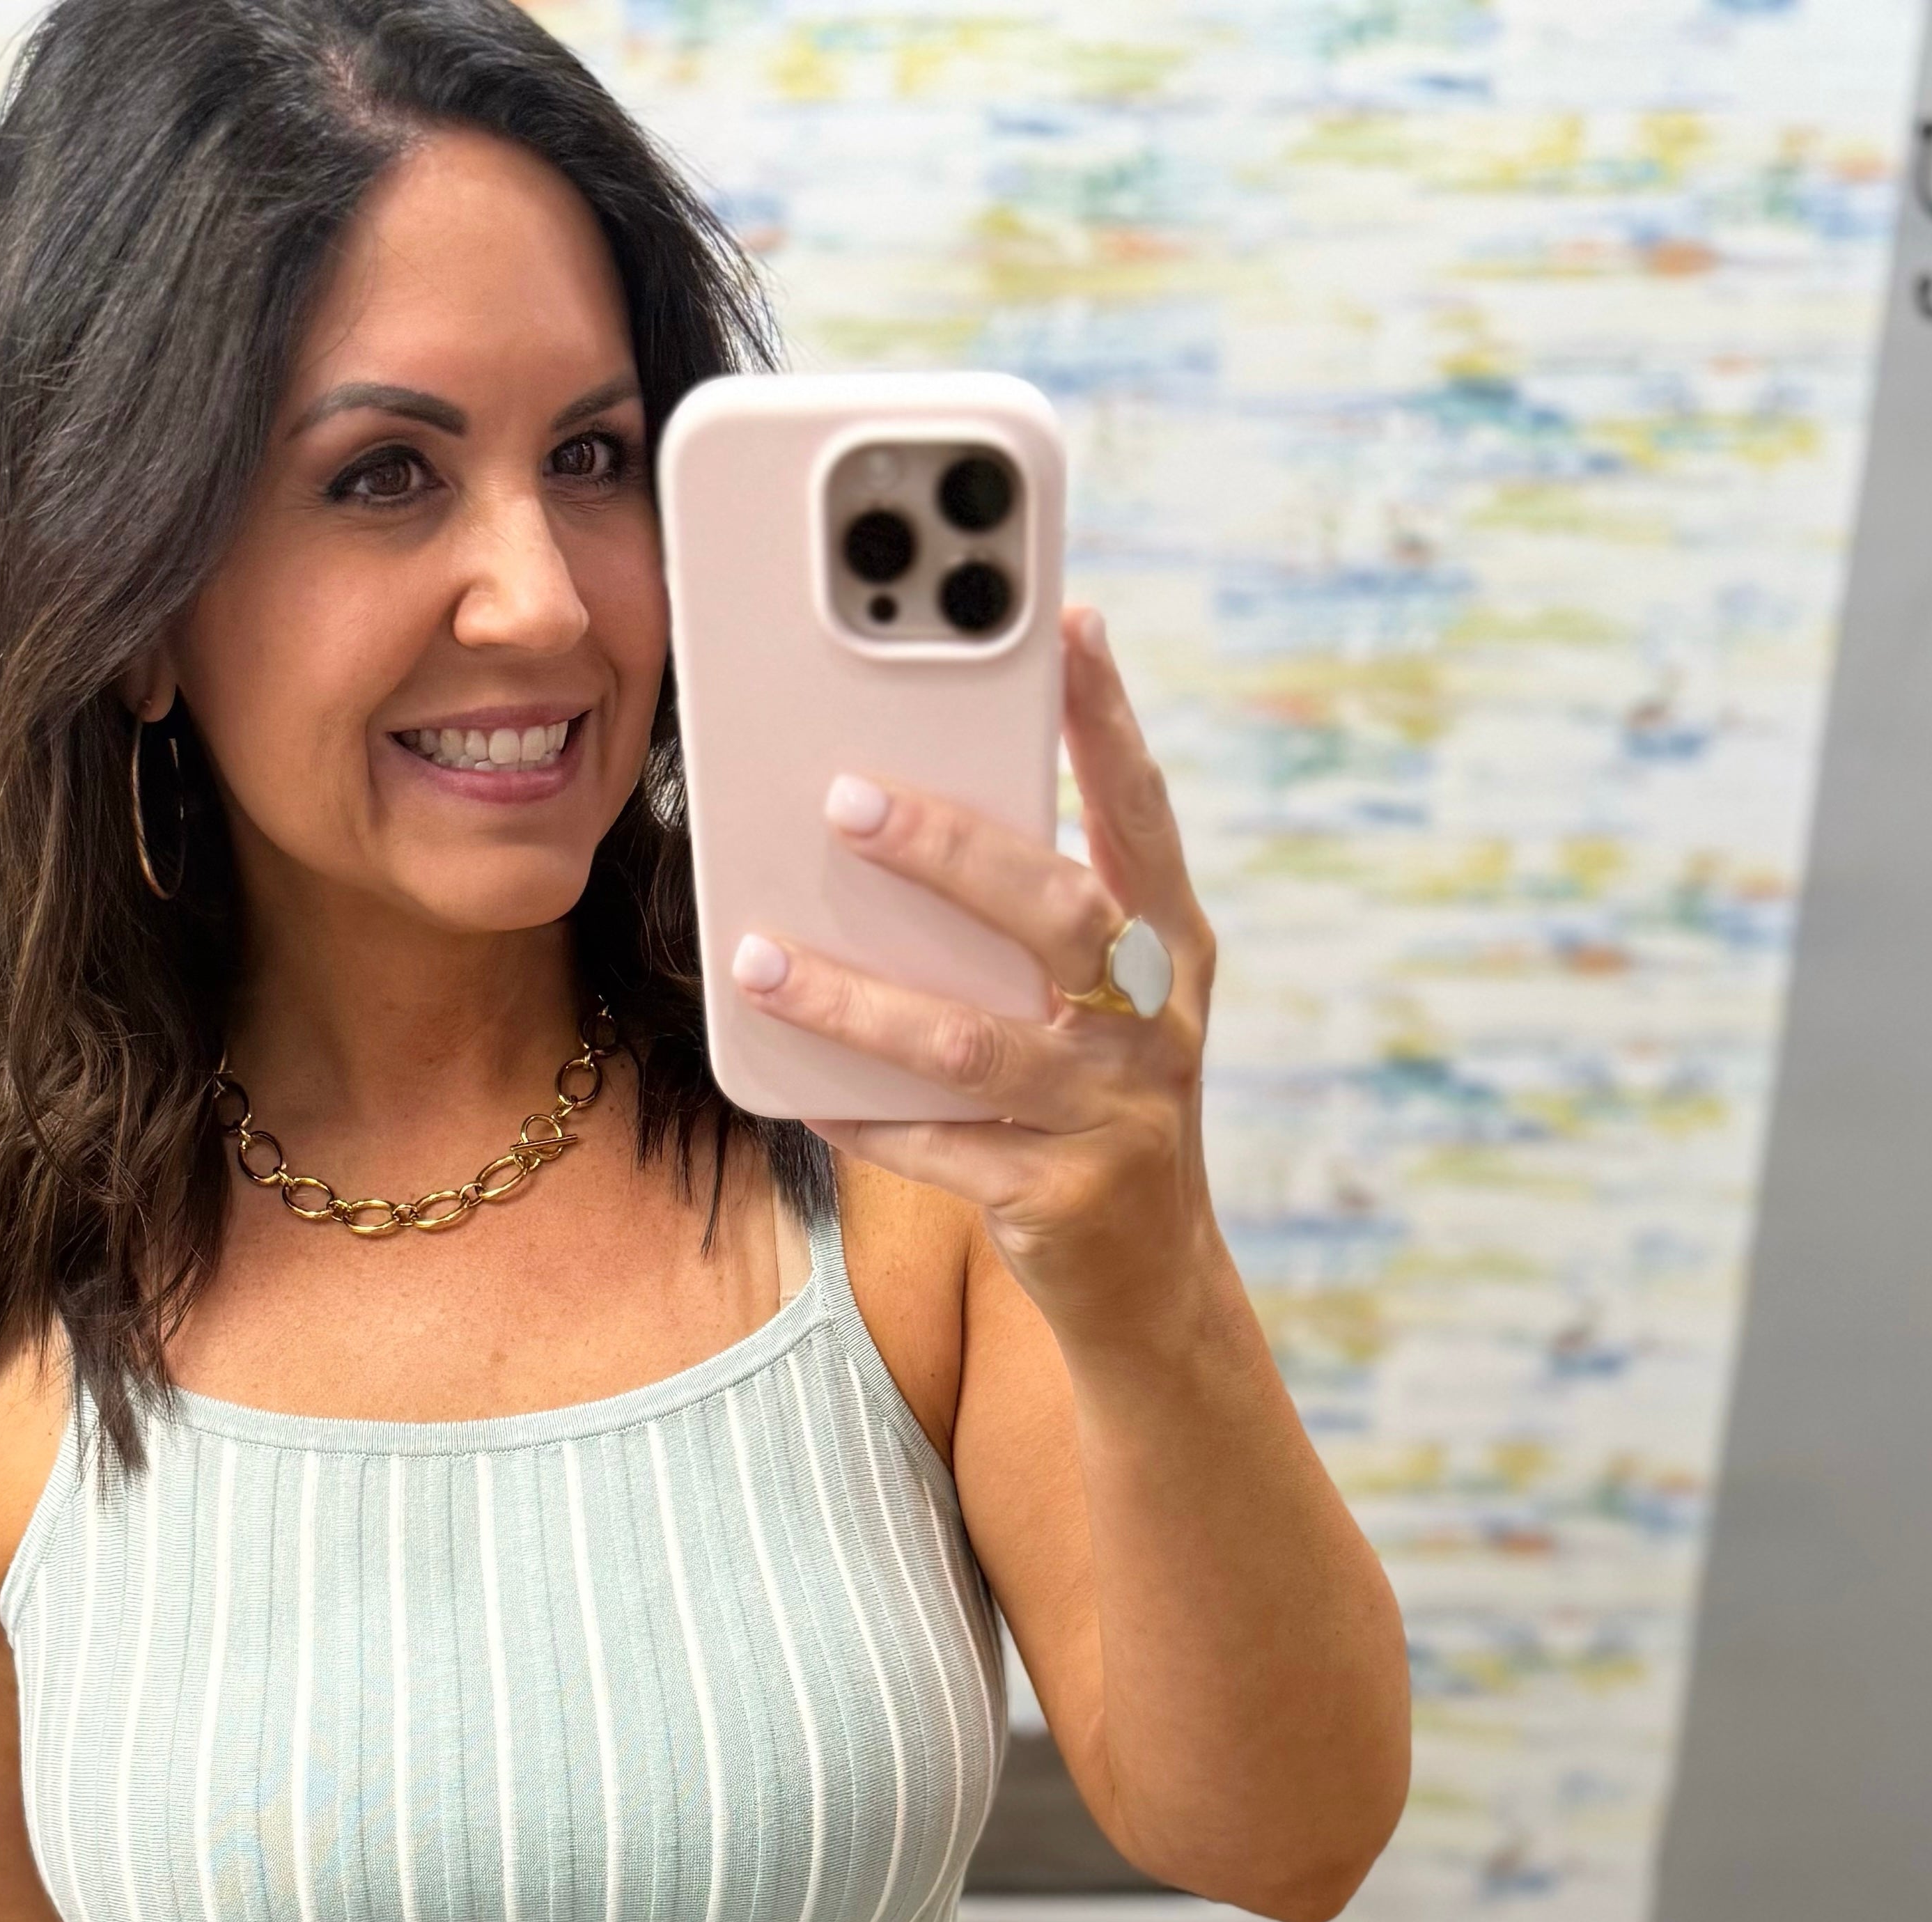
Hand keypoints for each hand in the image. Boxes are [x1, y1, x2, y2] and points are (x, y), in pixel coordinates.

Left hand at [728, 603, 1222, 1358]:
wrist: (1152, 1286)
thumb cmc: (1096, 1112)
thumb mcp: (1098, 1010)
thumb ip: (1034, 927)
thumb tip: (899, 818)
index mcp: (1173, 952)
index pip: (1141, 817)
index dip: (1110, 723)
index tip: (1069, 625)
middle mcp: (1156, 1024)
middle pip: (1055, 913)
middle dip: (950, 851)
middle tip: (846, 799)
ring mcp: (1114, 1115)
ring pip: (968, 1041)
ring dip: (852, 998)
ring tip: (758, 960)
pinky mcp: (1059, 1199)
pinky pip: (936, 1147)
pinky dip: (859, 1116)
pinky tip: (793, 1086)